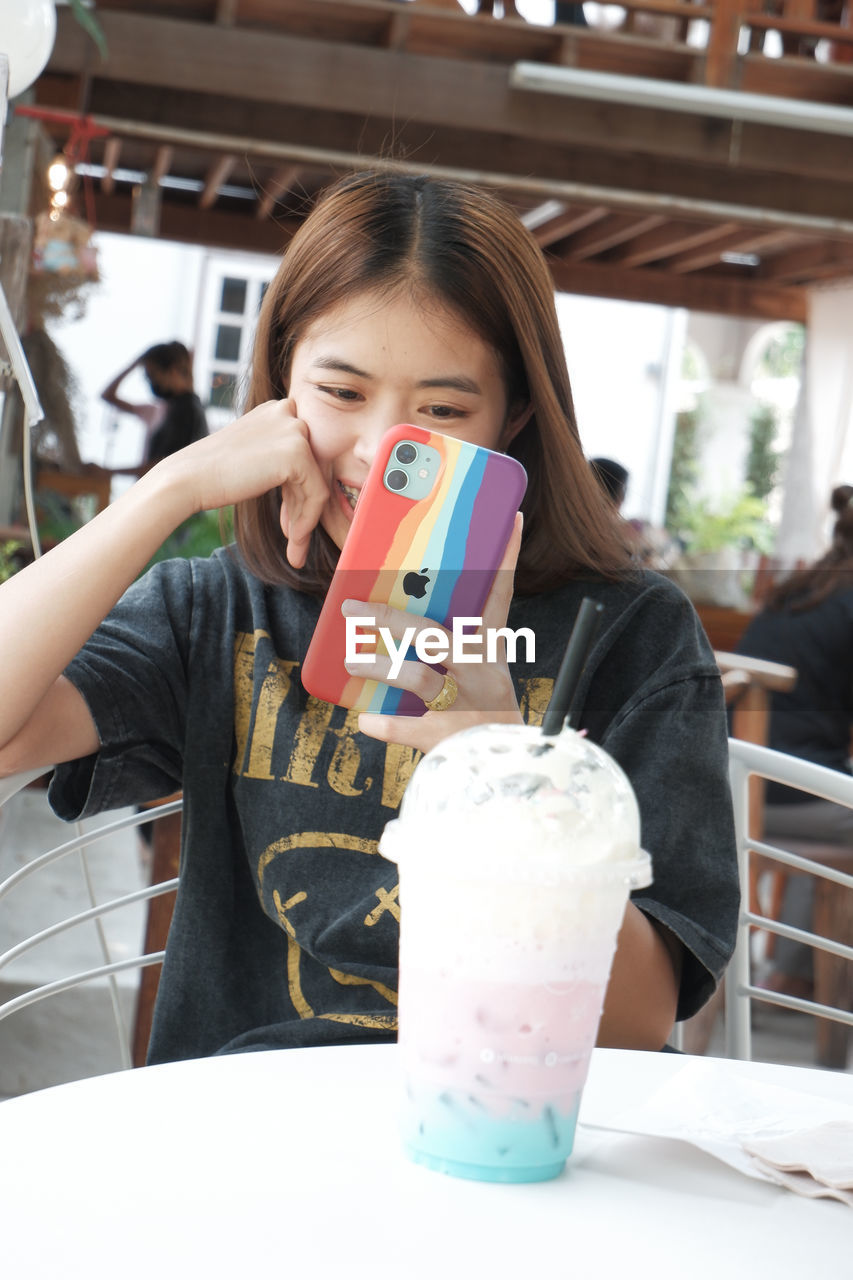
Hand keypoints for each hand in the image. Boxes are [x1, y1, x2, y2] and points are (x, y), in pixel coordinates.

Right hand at [149, 398, 329, 565]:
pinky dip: (308, 520)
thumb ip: (279, 463)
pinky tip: (294, 541)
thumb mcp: (254, 458)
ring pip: (316, 484)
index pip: (302, 455)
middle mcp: (288, 412)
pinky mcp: (298, 453)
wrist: (188, 479)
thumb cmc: (213, 475)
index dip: (296, 494)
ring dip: (306, 519)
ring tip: (295, 549)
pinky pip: (317, 494)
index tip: (287, 524)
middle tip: (294, 540)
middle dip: (302, 508)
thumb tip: (305, 489)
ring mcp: (295, 430)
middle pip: (311, 470)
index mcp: (275, 410)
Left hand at [349, 514, 523, 753]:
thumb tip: (399, 612)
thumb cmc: (483, 710)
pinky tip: (366, 720)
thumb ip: (449, 644)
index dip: (505, 557)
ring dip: (379, 669)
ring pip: (417, 677)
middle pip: (433, 634)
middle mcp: (480, 671)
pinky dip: (385, 725)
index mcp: (489, 649)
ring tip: (350, 663)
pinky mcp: (450, 735)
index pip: (499, 596)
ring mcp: (465, 703)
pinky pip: (409, 727)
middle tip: (352, 607)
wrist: (507, 769)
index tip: (509, 519)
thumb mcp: (480, 672)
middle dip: (388, 618)